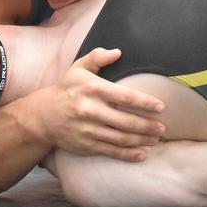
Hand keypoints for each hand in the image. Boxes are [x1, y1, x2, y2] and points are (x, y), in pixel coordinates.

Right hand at [18, 48, 165, 161]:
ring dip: (142, 140)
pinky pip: (112, 151)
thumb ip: (97, 57)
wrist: (43, 116)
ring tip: (156, 139)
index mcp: (92, 89)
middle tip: (163, 128)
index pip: (125, 96)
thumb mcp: (77, 69)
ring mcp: (89, 130)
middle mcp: (91, 110)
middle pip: (126, 121)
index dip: (145, 103)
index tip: (160, 106)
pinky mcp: (87, 145)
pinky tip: (142, 154)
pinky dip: (129, 155)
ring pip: (121, 139)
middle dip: (148, 126)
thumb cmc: (66, 89)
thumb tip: (118, 52)